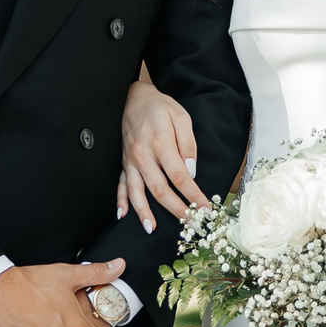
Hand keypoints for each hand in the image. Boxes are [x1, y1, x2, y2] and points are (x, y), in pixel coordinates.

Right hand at [116, 75, 205, 229]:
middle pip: (160, 189)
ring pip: (137, 191)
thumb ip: (188, 144)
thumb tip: (191, 171)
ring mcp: (131, 160)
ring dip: (144, 212)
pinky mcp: (124, 162)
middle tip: (191, 224)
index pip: (179, 177)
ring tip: (152, 229)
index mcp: (160, 143)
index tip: (205, 209)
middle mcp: (143, 155)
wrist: (134, 97)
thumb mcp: (181, 117)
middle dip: (177, 209)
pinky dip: (120, 201)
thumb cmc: (160, 106)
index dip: (193, 195)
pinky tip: (122, 215)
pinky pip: (120, 184)